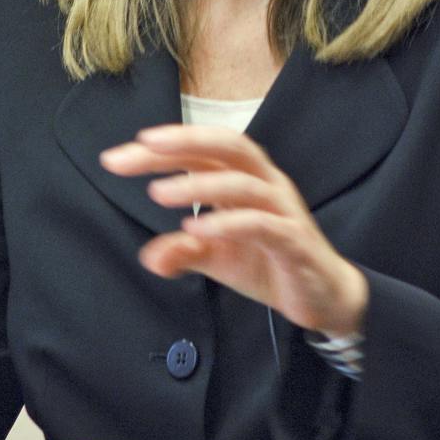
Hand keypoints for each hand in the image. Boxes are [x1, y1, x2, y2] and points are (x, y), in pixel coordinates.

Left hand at [101, 124, 367, 336]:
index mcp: (244, 178)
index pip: (201, 152)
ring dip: (198, 185)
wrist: (322, 297)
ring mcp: (282, 209)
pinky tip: (197, 228)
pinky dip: (229, 222)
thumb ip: (183, 251)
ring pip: (242, 183)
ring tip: (158, 193)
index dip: (163, 148)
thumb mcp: (217, 257)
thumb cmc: (268, 263)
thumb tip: (149, 258)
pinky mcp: (295, 240)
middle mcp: (265, 183)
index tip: (117, 157)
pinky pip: (262, 223)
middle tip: (143, 146)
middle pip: (228, 146)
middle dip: (184, 141)